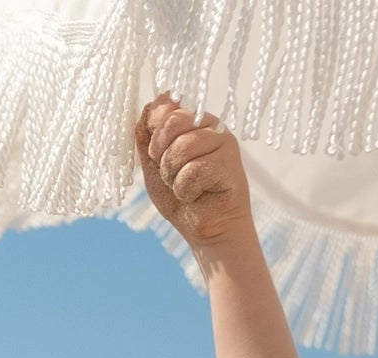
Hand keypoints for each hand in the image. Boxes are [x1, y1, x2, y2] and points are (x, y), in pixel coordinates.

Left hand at [135, 93, 252, 250]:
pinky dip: (186, 190)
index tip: (156, 155)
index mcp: (191, 122)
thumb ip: (147, 138)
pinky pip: (193, 171)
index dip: (154, 133)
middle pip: (172, 123)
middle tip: (172, 177)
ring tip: (186, 188)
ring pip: (182, 148)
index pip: (166, 106)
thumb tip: (147, 108)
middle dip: (162, 158)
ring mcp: (223, 140)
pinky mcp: (230, 161)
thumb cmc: (183, 200)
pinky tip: (198, 196)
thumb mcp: (154, 167)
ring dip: (174, 177)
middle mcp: (210, 125)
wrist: (209, 232)